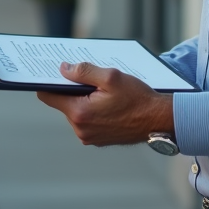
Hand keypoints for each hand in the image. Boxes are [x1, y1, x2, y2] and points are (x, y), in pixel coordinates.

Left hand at [37, 62, 174, 145]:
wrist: (159, 121)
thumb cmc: (138, 99)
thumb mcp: (111, 77)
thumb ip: (83, 71)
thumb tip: (63, 69)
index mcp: (80, 113)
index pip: (48, 96)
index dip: (48, 81)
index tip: (53, 72)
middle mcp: (80, 129)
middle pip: (63, 103)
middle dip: (72, 89)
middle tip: (89, 78)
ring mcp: (89, 137)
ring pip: (76, 111)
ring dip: (84, 100)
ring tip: (104, 92)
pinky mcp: (98, 140)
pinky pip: (87, 121)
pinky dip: (93, 110)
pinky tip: (109, 103)